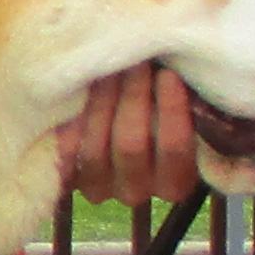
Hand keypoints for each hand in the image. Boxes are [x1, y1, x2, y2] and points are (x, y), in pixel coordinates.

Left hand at [59, 62, 201, 206]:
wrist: (120, 129)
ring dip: (101, 103)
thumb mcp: (183, 113)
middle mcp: (137, 192)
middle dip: (133, 98)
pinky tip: (82, 89)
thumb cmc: (161, 115)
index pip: (174, 149)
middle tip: (135, 62)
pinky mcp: (69, 178)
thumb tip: (182, 74)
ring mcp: (99, 188)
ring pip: (95, 149)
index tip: (169, 74)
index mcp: (175, 182)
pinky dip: (73, 119)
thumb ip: (188, 103)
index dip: (171, 110)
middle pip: (130, 146)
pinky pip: (66, 150)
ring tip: (109, 68)